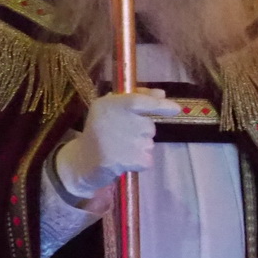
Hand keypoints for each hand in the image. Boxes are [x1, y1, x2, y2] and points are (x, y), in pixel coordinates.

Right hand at [53, 90, 182, 197]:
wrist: (81, 161)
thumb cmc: (101, 131)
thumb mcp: (113, 108)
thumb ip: (138, 97)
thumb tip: (161, 94)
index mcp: (109, 104)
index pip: (139, 101)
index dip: (160, 105)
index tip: (176, 109)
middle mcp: (114, 120)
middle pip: (148, 126)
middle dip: (142, 132)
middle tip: (123, 136)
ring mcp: (119, 141)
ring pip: (148, 144)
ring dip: (140, 148)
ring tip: (120, 149)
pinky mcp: (124, 161)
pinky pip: (147, 160)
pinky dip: (140, 162)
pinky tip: (124, 161)